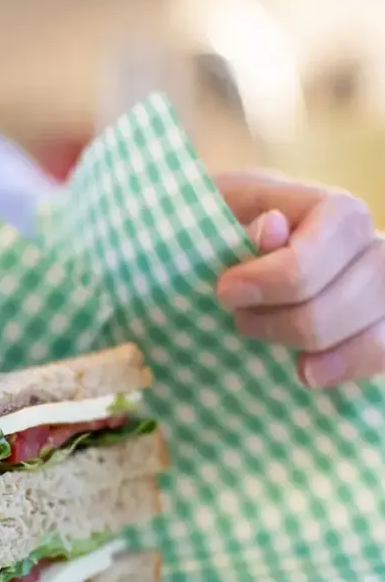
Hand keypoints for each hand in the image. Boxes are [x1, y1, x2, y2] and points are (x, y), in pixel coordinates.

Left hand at [215, 171, 384, 387]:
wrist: (213, 268)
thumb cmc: (214, 240)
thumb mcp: (215, 220)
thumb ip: (238, 224)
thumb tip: (273, 227)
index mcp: (331, 208)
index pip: (341, 225)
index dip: (286, 269)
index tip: (227, 291)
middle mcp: (369, 243)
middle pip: (367, 282)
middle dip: (292, 316)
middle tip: (241, 319)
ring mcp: (380, 287)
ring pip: (380, 323)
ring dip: (316, 343)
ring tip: (265, 341)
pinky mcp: (375, 326)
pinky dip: (349, 366)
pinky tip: (307, 374)